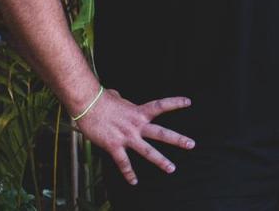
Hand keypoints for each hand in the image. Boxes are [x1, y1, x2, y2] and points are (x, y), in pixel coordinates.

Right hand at [73, 88, 194, 184]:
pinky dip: (129, 173)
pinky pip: (123, 163)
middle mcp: (136, 125)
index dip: (175, 103)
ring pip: (148, 151)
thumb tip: (117, 95)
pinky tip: (134, 182)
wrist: (87, 104)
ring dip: (161, 161)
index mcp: (139, 112)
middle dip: (178, 139)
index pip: (161, 106)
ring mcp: (126, 137)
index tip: (189, 102)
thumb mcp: (116, 97)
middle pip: (161, 133)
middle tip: (192, 144)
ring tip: (172, 168)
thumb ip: (121, 100)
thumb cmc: (100, 99)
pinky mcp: (114, 146)